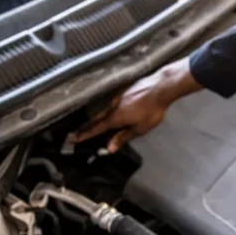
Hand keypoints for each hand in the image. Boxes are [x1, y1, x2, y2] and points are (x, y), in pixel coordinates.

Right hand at [73, 58, 202, 151]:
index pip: (97, 128)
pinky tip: (111, 110)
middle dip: (88, 126)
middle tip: (78, 132)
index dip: (86, 134)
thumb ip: (124, 137)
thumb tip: (110, 147)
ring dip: (98, 117)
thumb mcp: (140, 128)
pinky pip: (112, 102)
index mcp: (115, 117)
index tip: (74, 138)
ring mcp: (118, 96)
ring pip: (105, 108)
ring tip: (93, 123)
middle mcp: (113, 105)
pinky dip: (108, 108)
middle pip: (97, 118)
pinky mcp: (124, 89)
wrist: (161, 87)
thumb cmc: (152, 110)